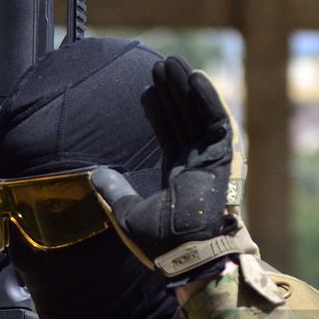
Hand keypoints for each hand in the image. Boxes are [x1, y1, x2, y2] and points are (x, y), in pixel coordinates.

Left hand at [90, 56, 246, 286]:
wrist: (184, 256)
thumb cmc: (159, 244)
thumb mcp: (126, 214)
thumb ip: (114, 191)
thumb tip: (95, 173)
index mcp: (177, 176)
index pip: (169, 135)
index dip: (159, 111)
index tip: (148, 89)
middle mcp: (195, 165)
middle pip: (183, 119)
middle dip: (172, 93)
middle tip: (160, 65)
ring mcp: (210, 162)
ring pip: (199, 116)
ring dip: (187, 89)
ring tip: (172, 63)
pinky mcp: (223, 160)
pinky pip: (217, 124)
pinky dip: (208, 100)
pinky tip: (194, 78)